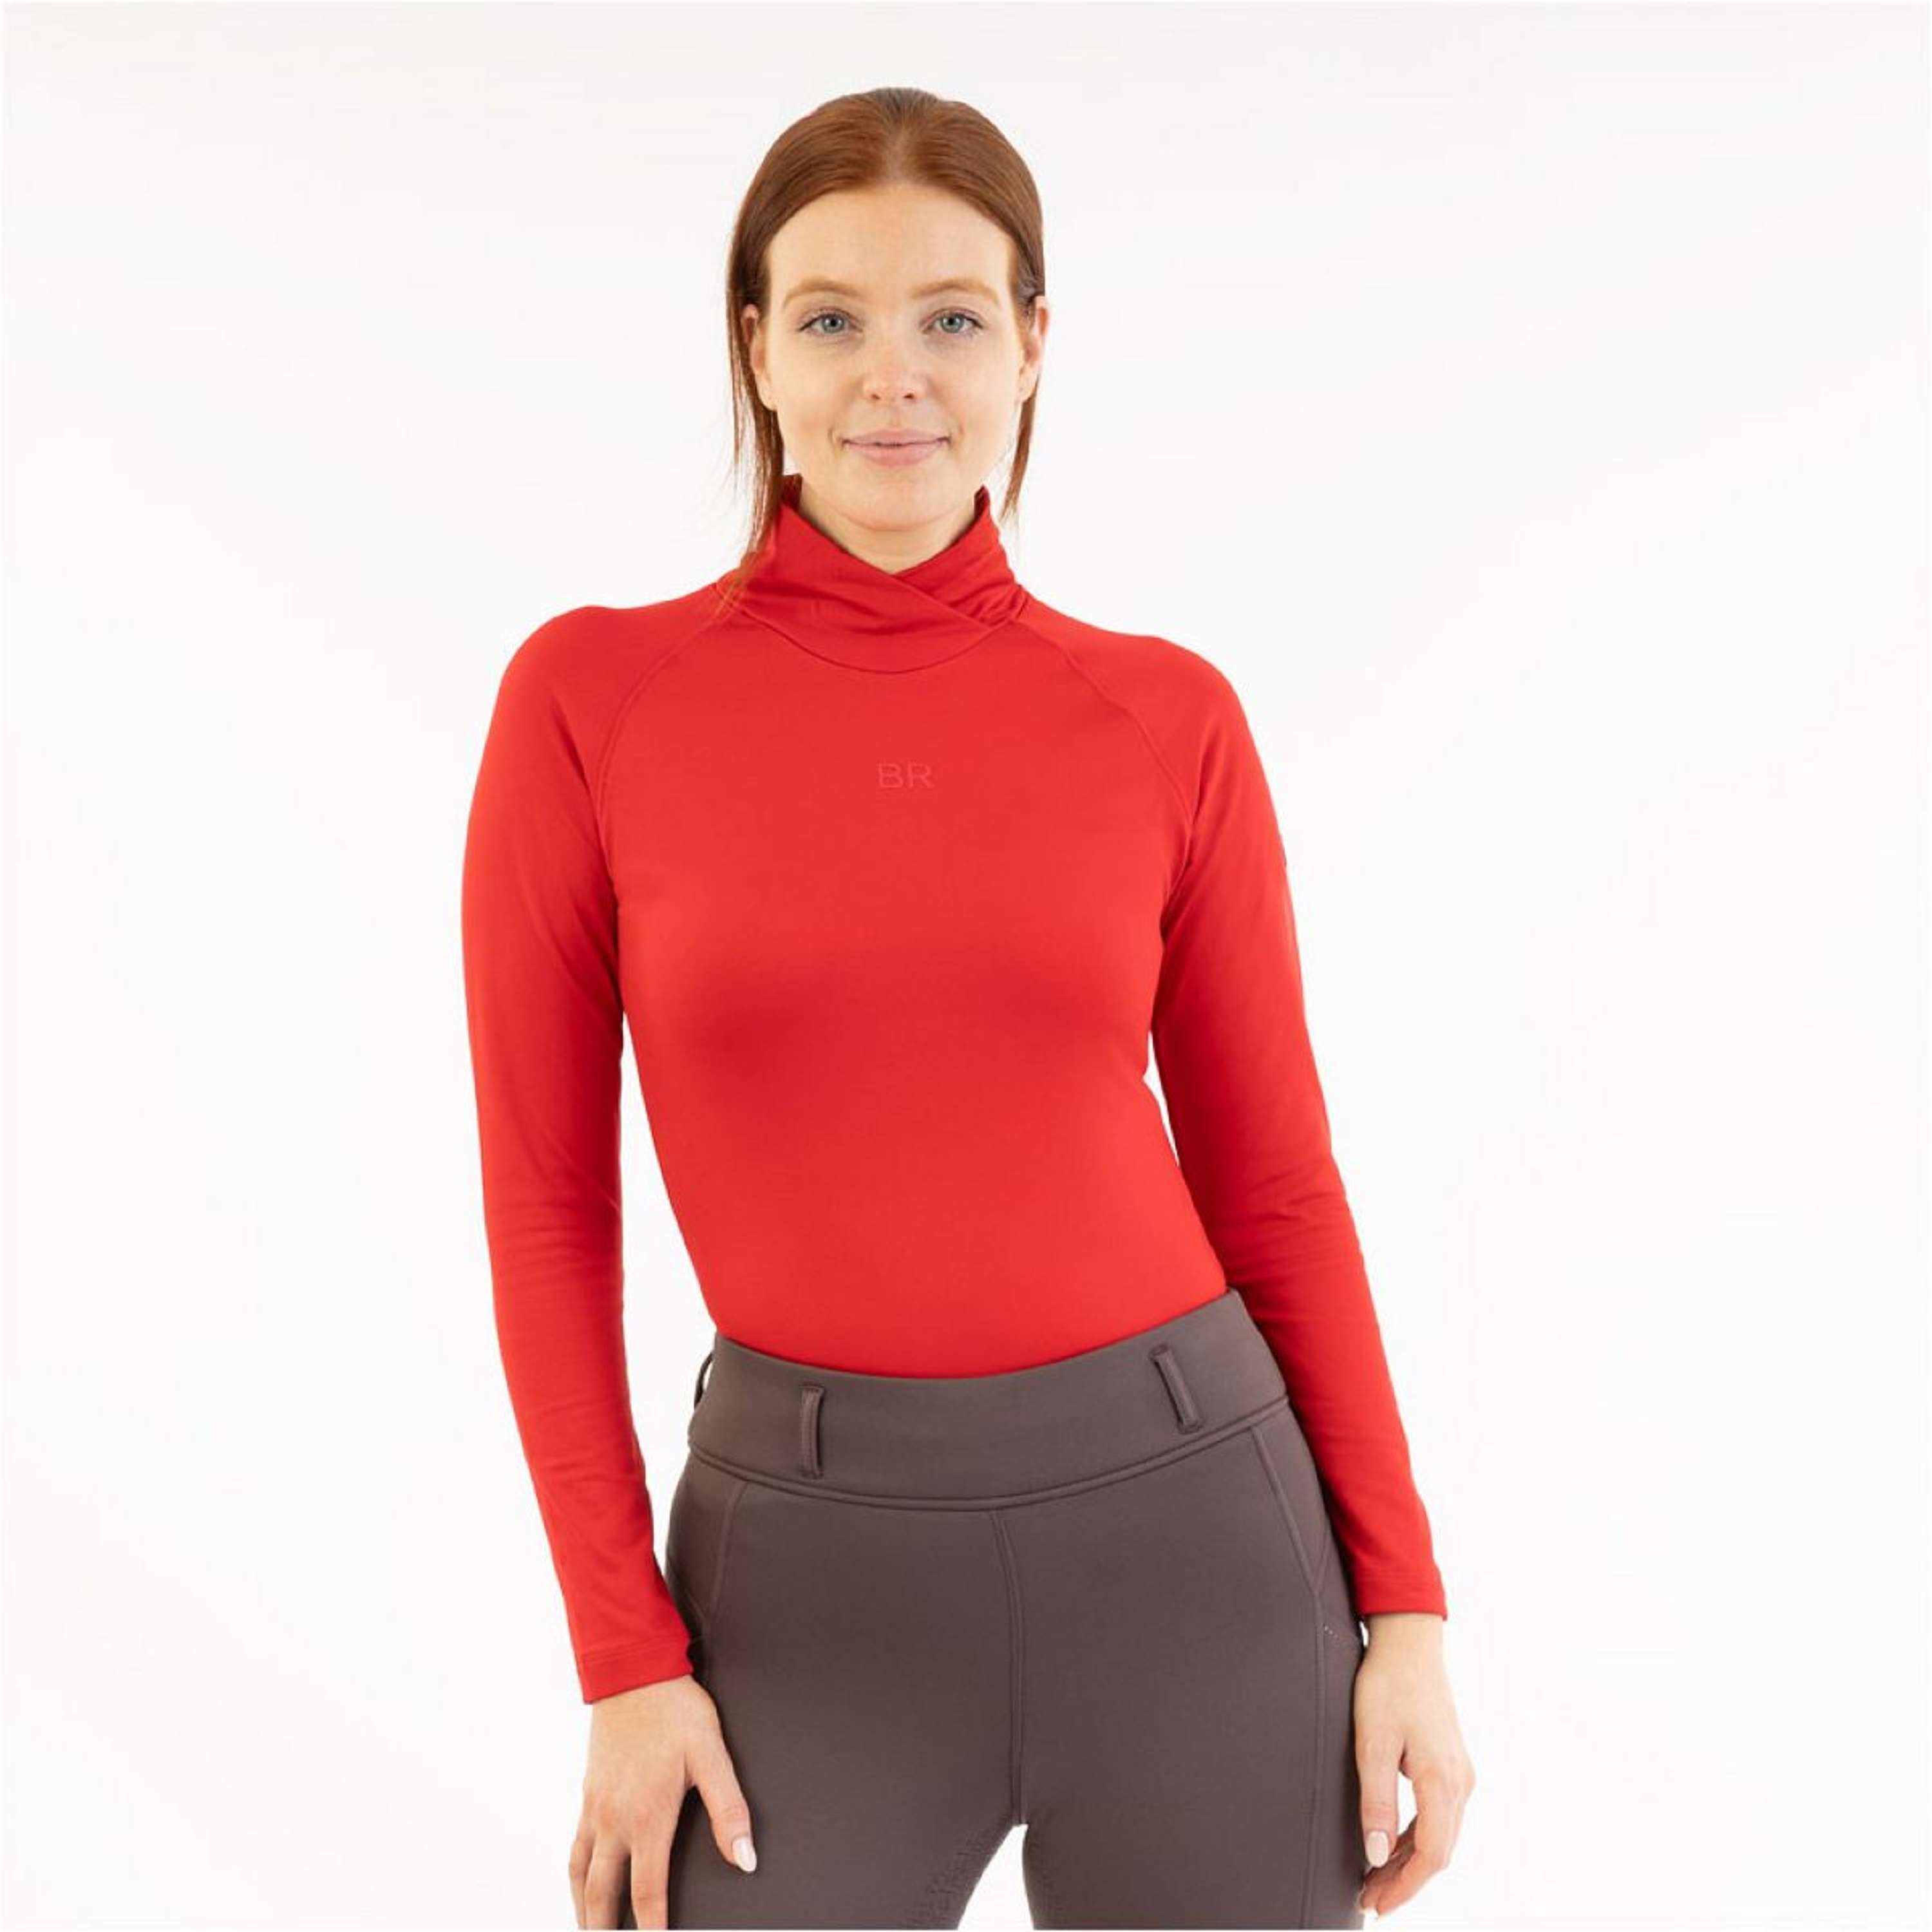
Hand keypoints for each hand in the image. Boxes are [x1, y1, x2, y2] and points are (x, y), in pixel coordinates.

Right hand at [569, 1673, 755, 1929]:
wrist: (632, 1673)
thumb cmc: (675, 1711)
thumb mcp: (711, 1755)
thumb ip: (729, 1810)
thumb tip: (745, 1858)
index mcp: (647, 1818)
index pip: (646, 1893)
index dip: (652, 1929)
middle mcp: (614, 1821)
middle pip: (603, 1895)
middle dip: (606, 1931)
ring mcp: (596, 1808)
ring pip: (581, 1876)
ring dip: (585, 1910)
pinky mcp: (588, 1793)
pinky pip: (575, 1847)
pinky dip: (575, 1877)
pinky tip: (582, 1883)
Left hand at [1352, 1614, 1474, 1918]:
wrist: (1409, 1642)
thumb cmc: (1387, 1685)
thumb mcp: (1371, 1742)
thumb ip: (1376, 1801)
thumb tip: (1376, 1856)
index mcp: (1443, 1782)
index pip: (1430, 1856)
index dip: (1403, 1887)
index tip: (1376, 1905)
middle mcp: (1460, 1783)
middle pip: (1438, 1853)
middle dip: (1404, 1882)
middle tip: (1369, 1900)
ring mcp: (1459, 1774)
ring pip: (1440, 1836)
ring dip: (1410, 1863)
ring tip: (1375, 1881)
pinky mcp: (1451, 1764)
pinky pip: (1439, 1816)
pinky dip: (1416, 1838)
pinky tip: (1393, 1846)